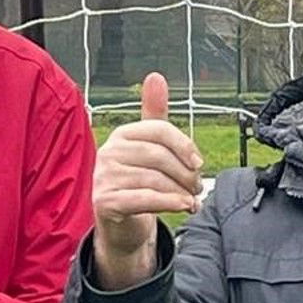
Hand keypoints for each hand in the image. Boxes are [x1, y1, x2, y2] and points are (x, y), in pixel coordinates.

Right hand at [91, 73, 202, 289]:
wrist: (121, 226)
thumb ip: (154, 115)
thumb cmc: (138, 183)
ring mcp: (104, 177)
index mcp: (122, 134)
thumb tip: (155, 76)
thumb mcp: (148, 148)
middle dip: (185, 173)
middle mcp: (108, 152)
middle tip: (197, 187)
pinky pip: (143, 199)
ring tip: (192, 201)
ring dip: (181, 192)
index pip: (159, 130)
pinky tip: (183, 206)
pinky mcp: (104, 202)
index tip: (198, 162)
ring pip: (154, 179)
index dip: (184, 145)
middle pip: (158, 156)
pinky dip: (169, 203)